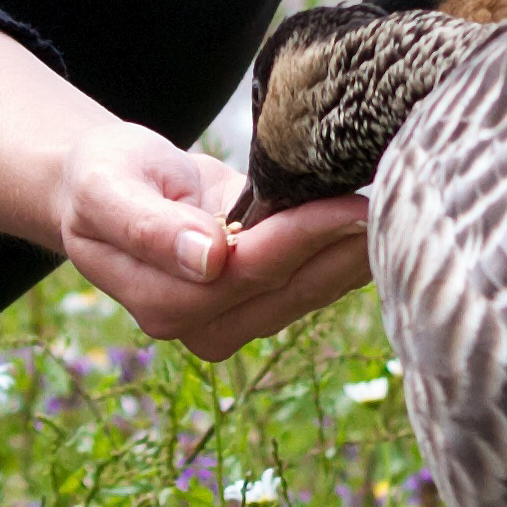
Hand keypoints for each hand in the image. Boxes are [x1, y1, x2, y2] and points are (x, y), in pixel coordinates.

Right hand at [48, 120, 372, 359]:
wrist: (108, 187)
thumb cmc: (100, 180)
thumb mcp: (105, 189)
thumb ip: (146, 226)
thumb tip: (207, 259)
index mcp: (162, 303)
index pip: (249, 271)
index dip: (303, 237)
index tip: (352, 204)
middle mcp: (202, 326)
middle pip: (290, 288)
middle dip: (344, 246)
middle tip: (401, 199)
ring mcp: (235, 320)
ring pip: (310, 291)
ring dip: (355, 254)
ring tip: (405, 207)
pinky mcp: (261, 300)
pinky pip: (312, 282)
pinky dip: (346, 253)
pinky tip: (377, 223)